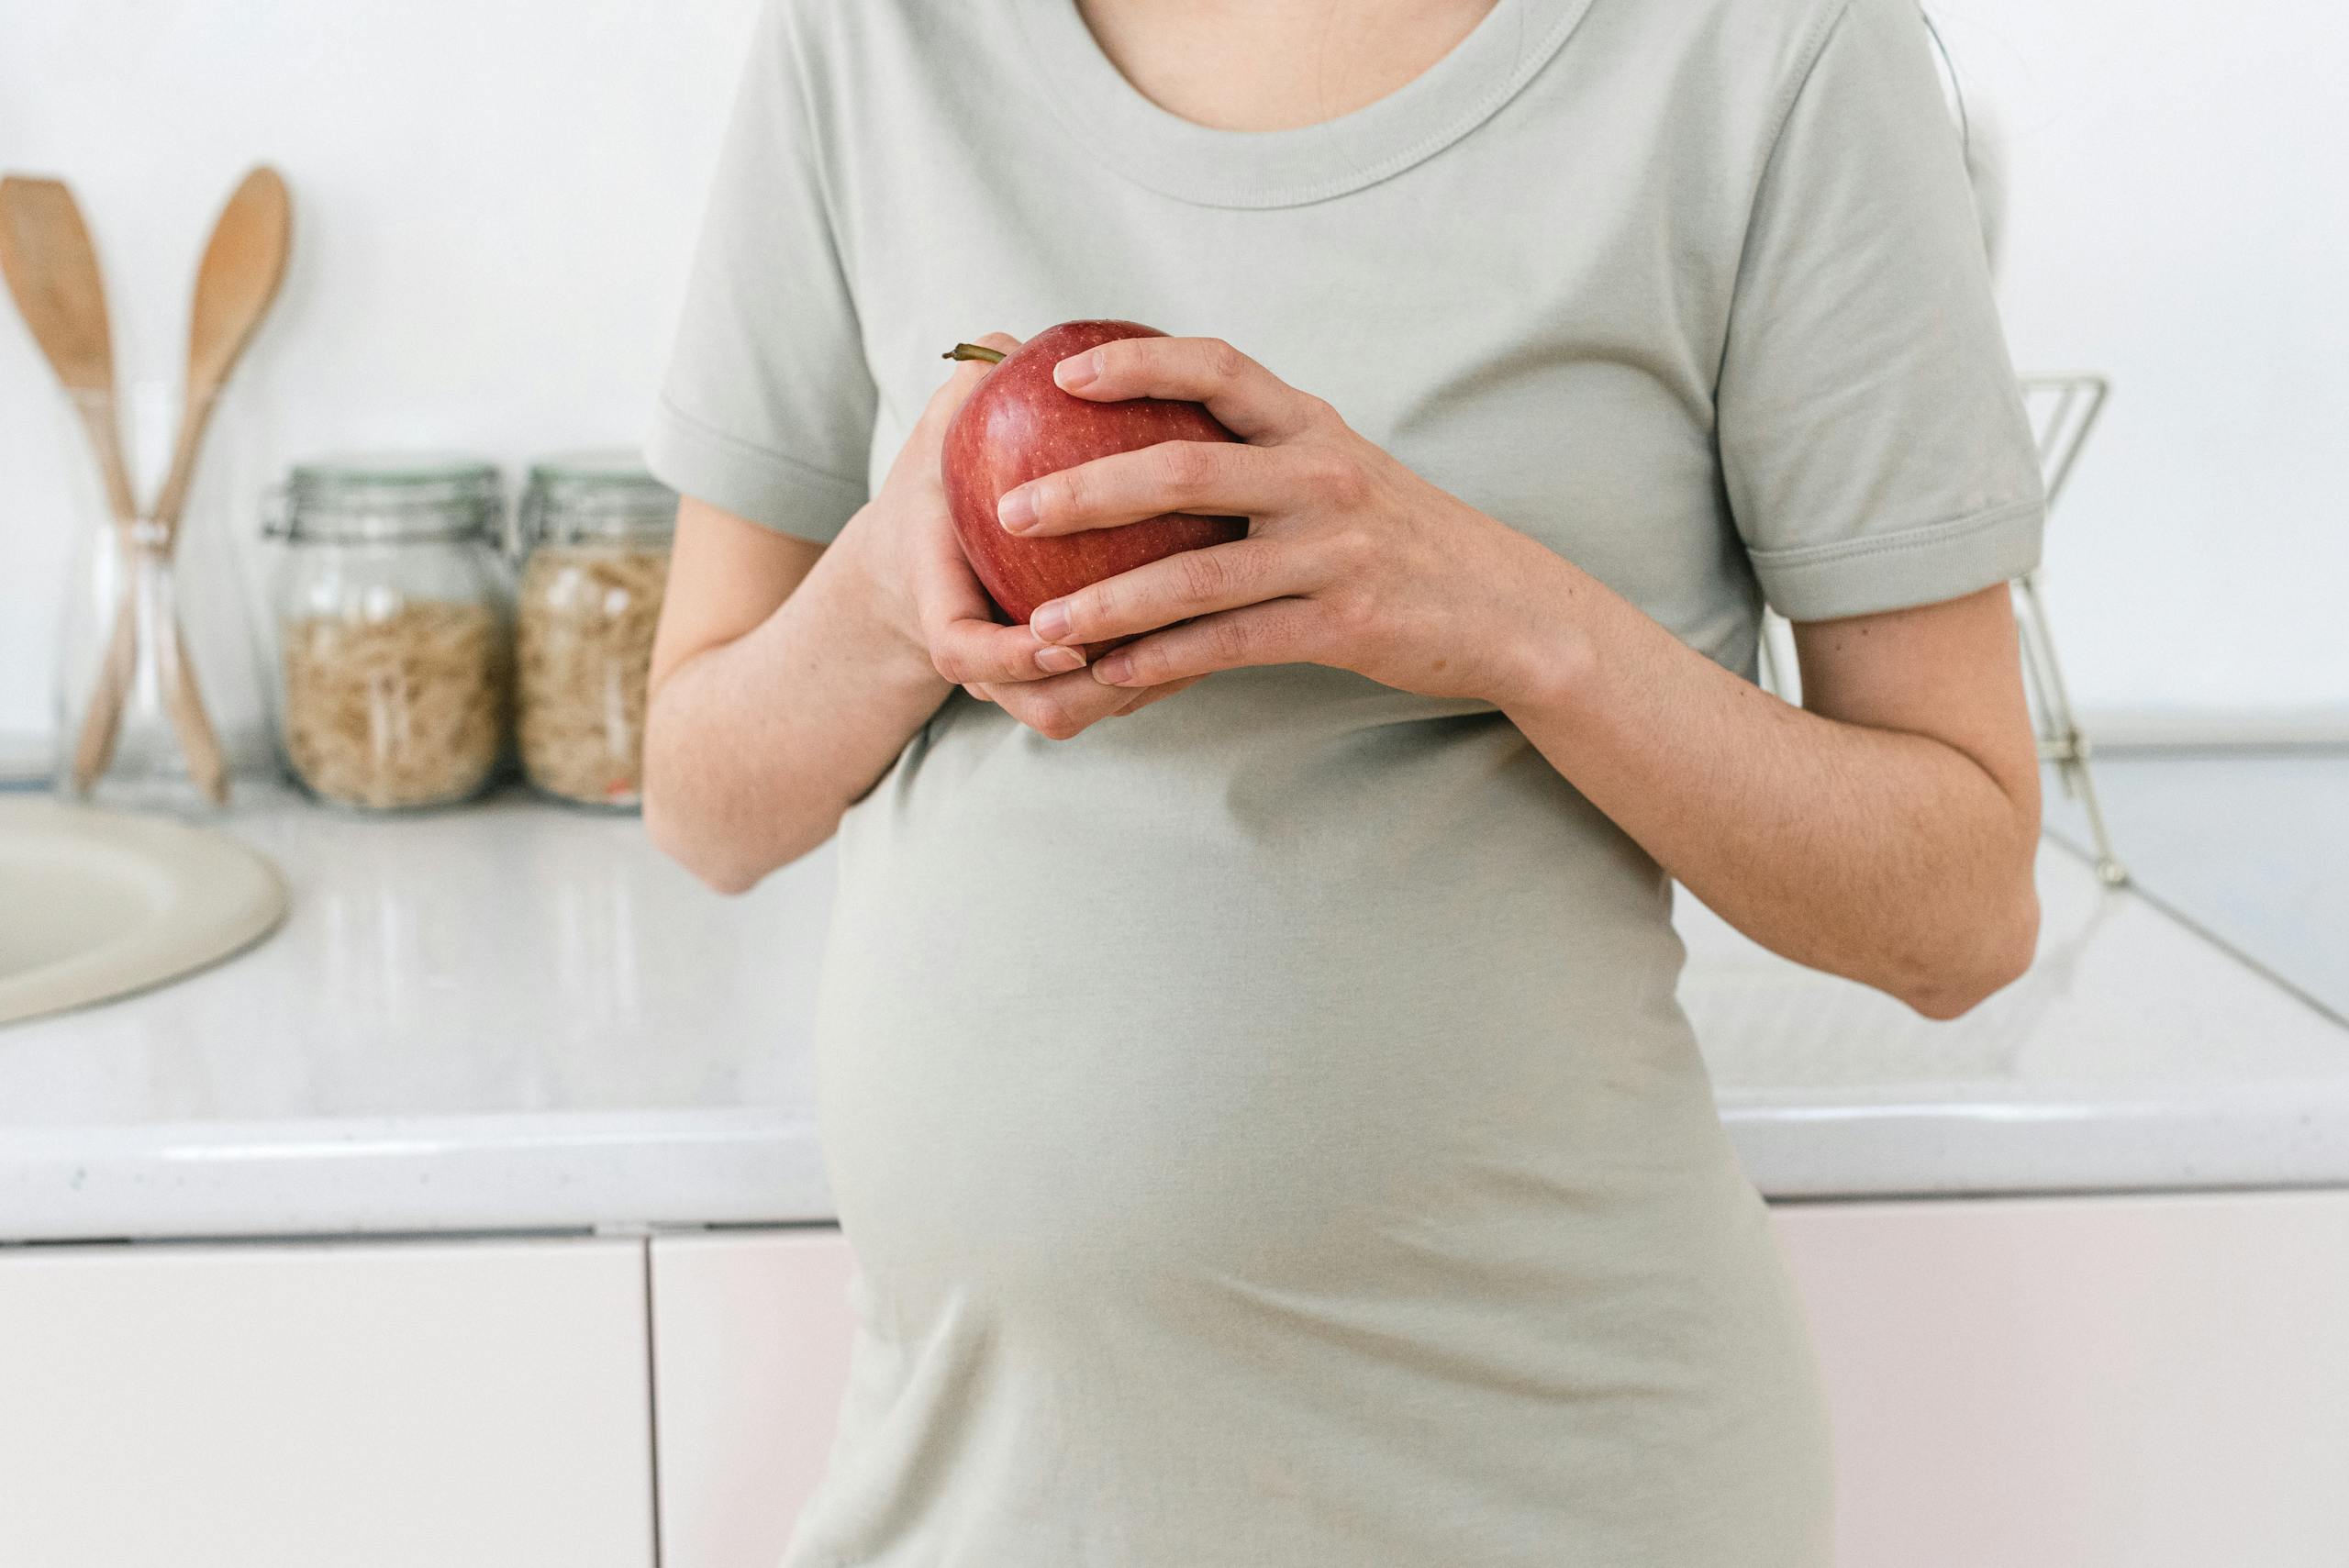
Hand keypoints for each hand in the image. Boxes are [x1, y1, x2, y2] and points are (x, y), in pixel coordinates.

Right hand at [848, 332, 1198, 739]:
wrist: (929, 554)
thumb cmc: (943, 482)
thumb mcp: (939, 434)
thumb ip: (967, 389)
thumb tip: (1008, 343)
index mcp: (940, 604)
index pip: (962, 651)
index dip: (1010, 657)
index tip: (1060, 634)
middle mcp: (986, 661)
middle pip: (1043, 708)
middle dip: (1100, 688)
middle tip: (1166, 637)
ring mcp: (1025, 686)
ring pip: (1086, 712)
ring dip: (1147, 683)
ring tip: (1212, 629)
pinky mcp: (1064, 688)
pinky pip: (1117, 698)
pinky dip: (1162, 673)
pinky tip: (1223, 621)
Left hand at [991, 337, 1578, 708]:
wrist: (1507, 608)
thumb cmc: (1404, 539)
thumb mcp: (1341, 471)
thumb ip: (1261, 452)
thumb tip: (1149, 444)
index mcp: (1313, 427)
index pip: (1217, 366)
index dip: (1136, 362)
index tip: (1063, 372)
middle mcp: (1320, 477)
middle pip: (1182, 468)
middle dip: (1085, 488)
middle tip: (1011, 510)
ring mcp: (1333, 551)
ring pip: (1195, 573)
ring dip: (1108, 602)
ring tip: (1043, 624)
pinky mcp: (1342, 623)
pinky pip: (1232, 643)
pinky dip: (1164, 660)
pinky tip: (1113, 674)